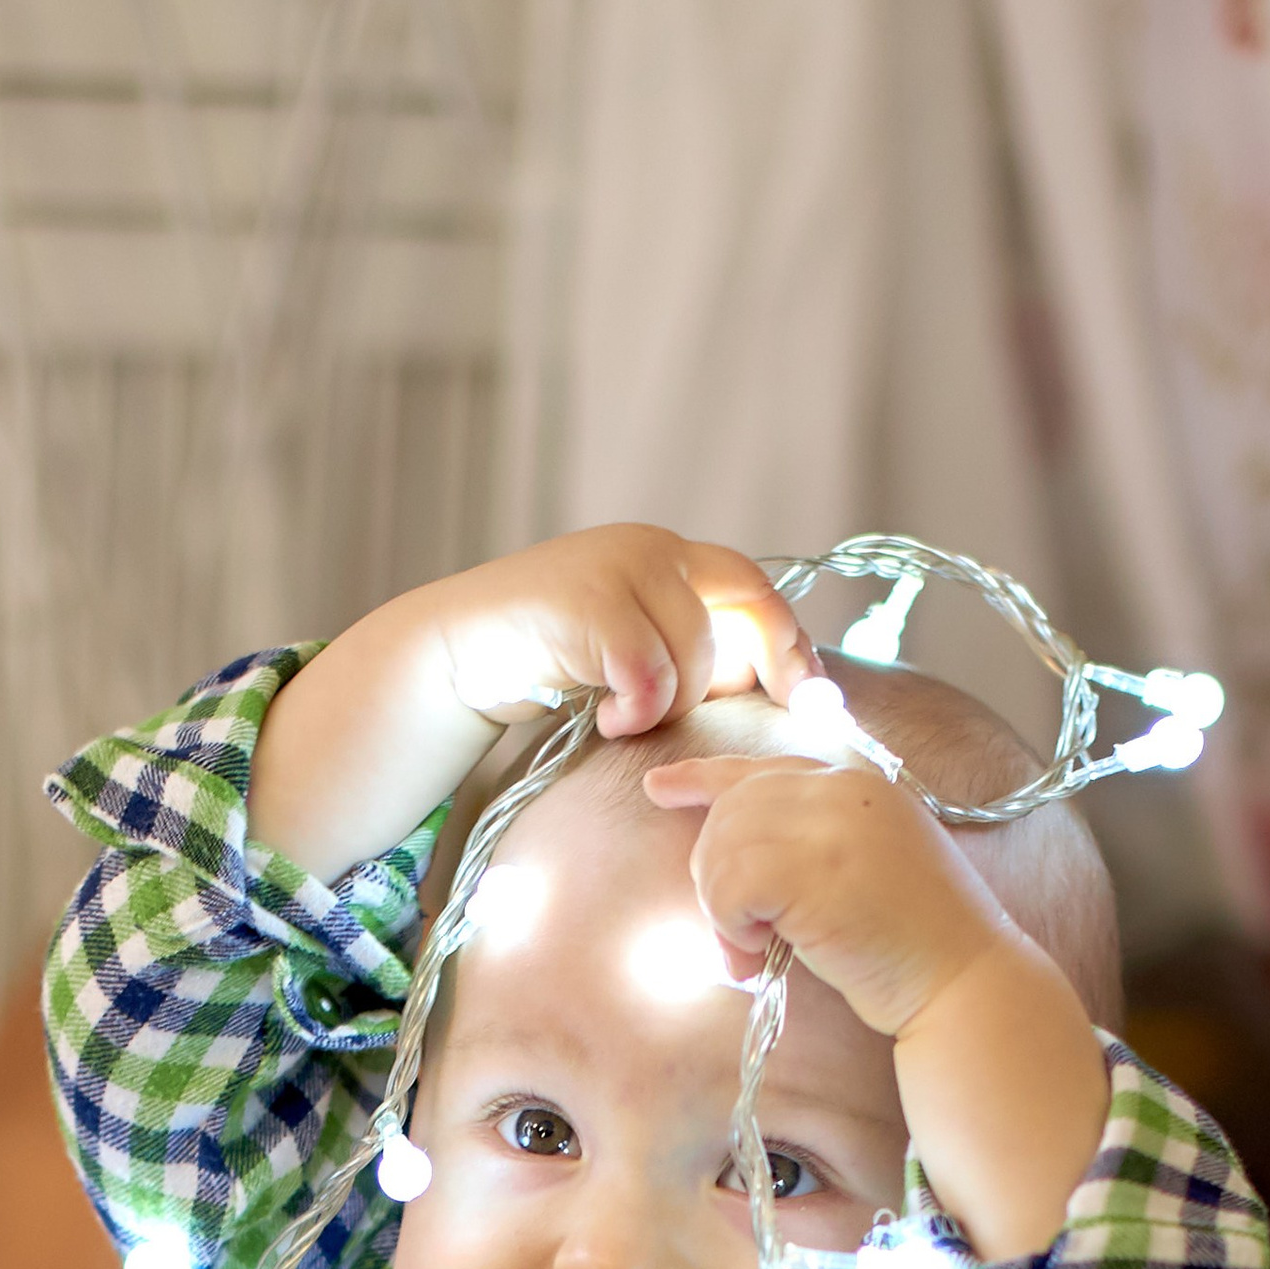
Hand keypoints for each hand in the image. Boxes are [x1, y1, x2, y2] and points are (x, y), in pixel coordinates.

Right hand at [423, 527, 813, 736]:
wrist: (456, 655)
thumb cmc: (548, 666)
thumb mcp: (629, 651)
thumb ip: (687, 652)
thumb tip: (765, 684)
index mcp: (669, 557)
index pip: (754, 587)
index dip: (791, 641)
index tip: (813, 696)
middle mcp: (650, 548)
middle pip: (746, 607)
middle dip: (767, 666)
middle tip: (763, 718)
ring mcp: (618, 567)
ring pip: (697, 650)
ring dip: (672, 704)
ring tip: (628, 720)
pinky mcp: (587, 601)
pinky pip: (649, 670)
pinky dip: (638, 709)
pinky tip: (610, 720)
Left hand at [645, 755, 1108, 1258]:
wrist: (962, 980)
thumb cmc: (911, 947)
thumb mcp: (860, 871)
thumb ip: (808, 845)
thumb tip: (724, 854)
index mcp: (856, 782)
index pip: (762, 768)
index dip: (702, 776)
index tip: (659, 787)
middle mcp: (842, 787)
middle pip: (729, 810)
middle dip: (713, 878)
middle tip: (739, 941)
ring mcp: (832, 821)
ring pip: (721, 847)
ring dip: (721, 914)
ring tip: (753, 957)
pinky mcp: (816, 865)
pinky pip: (730, 884)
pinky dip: (730, 927)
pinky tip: (762, 957)